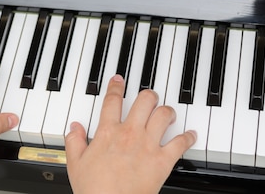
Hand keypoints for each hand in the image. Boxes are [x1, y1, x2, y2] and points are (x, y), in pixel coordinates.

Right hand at [65, 74, 195, 193]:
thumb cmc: (94, 190)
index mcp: (108, 132)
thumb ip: (74, 142)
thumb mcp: (75, 164)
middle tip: (149, 97)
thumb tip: (74, 128)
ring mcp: (148, 146)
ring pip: (164, 115)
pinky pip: (180, 144)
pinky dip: (188, 138)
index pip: (112, 101)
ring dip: (168, 111)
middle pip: (145, 101)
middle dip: (149, 95)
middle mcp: (130, 134)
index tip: (119, 81)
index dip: (116, 87)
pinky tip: (190, 135)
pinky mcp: (162, 161)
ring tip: (168, 112)